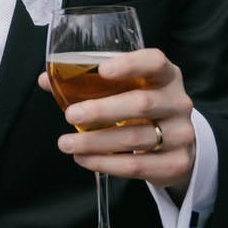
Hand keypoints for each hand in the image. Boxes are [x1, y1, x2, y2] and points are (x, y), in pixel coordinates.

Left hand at [41, 47, 198, 192]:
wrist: (177, 144)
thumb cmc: (144, 109)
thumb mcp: (126, 90)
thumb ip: (90, 83)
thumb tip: (45, 80)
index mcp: (166, 75)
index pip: (154, 62)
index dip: (130, 64)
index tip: (102, 70)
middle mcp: (178, 102)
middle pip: (141, 103)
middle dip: (102, 110)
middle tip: (71, 115)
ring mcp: (182, 133)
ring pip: (135, 137)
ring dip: (95, 142)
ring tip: (66, 143)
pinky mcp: (177, 162)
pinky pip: (137, 166)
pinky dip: (106, 163)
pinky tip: (84, 159)